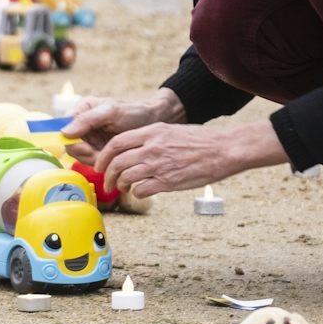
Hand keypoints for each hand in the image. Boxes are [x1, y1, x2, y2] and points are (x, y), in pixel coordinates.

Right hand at [61, 88, 185, 157]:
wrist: (153, 121)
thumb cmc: (133, 111)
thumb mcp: (111, 112)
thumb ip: (87, 119)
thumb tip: (64, 132)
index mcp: (82, 110)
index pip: (64, 130)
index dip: (72, 142)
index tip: (87, 148)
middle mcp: (83, 125)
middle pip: (72, 146)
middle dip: (86, 154)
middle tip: (100, 157)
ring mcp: (91, 139)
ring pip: (82, 156)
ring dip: (94, 160)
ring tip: (110, 158)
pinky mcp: (100, 150)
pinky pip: (93, 161)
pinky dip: (102, 164)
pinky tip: (114, 161)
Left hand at [91, 120, 287, 197]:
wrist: (222, 150)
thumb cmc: (199, 140)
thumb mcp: (170, 130)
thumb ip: (150, 138)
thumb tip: (133, 148)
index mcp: (151, 132)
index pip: (116, 143)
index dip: (103, 156)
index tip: (100, 165)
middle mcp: (152, 148)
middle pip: (116, 162)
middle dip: (106, 174)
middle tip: (106, 182)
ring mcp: (159, 165)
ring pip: (126, 177)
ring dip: (120, 185)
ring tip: (122, 188)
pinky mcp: (168, 182)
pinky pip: (141, 190)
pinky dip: (136, 193)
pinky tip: (140, 192)